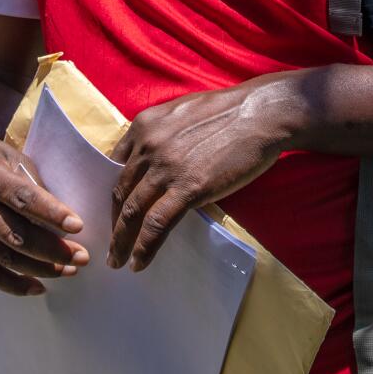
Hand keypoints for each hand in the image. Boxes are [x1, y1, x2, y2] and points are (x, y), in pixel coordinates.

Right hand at [0, 125, 87, 295]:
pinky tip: (38, 287)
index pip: (22, 199)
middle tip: (81, 257)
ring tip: (69, 270)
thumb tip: (61, 219)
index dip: (51, 213)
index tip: (77, 226)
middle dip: (53, 249)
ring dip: (41, 268)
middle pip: (16, 235)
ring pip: (5, 257)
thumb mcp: (12, 158)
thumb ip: (34, 186)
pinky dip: (14, 284)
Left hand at [108, 72, 303, 271]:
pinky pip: (157, 224)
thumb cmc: (230, 111)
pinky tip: (140, 262)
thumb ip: (163, 135)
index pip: (115, 165)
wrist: (261, 113)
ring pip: (133, 212)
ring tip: (117, 261)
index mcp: (144, 125)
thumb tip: (160, 163)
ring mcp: (166, 168)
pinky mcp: (188, 188)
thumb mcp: (182, 113)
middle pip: (121, 191)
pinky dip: (144, 247)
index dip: (113, 192)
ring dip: (122, 241)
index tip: (114, 211)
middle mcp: (148, 146)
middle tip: (110, 243)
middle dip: (113, 221)